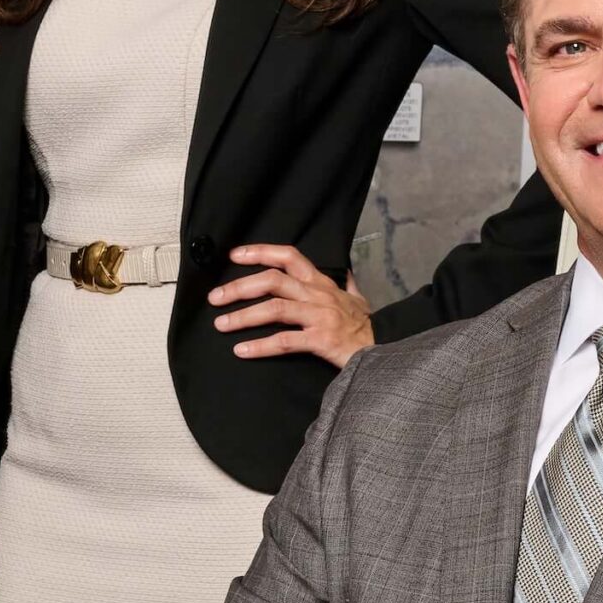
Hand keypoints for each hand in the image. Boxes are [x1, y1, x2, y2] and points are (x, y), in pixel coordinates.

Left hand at [212, 245, 374, 367]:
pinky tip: (242, 350)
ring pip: (274, 309)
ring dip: (243, 316)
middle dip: (240, 287)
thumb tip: (345, 270)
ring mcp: (320, 317)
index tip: (234, 255)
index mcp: (322, 283)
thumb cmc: (366, 326)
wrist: (386, 349)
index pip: (289, 257)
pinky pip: (284, 341)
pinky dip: (260, 346)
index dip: (260, 252)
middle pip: (273, 281)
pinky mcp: (321, 340)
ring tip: (221, 324)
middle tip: (216, 298)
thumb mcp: (358, 298)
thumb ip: (347, 284)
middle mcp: (318, 295)